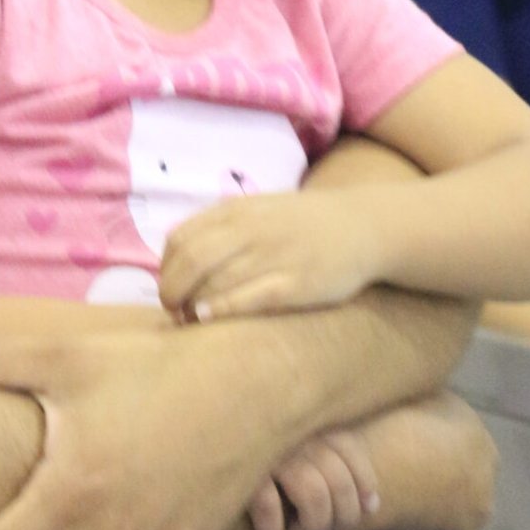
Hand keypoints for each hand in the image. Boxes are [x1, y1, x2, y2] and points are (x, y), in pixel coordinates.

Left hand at [159, 190, 383, 320]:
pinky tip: (208, 318)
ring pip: (214, 282)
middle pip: (191, 261)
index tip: (169, 286)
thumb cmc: (303, 223)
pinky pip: (249, 299)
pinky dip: (221, 310)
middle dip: (171, 290)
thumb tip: (177, 253)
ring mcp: (273, 256)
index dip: (166, 268)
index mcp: (238, 211)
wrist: (363, 226)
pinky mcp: (295, 284)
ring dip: (192, 305)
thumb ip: (220, 226)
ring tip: (189, 320)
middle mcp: (251, 230)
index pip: (181, 239)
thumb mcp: (258, 210)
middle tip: (173, 310)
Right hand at [248, 426, 381, 529]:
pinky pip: (268, 507)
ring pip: (313, 495)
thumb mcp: (292, 431)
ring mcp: (270, 450)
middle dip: (342, 517)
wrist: (179, 425)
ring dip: (313, 525)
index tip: (369, 507)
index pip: (351, 448)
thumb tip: (370, 501)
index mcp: (310, 419)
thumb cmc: (248, 436)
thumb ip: (322, 444)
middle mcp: (295, 431)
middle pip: (338, 481)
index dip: (365, 482)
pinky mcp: (241, 469)